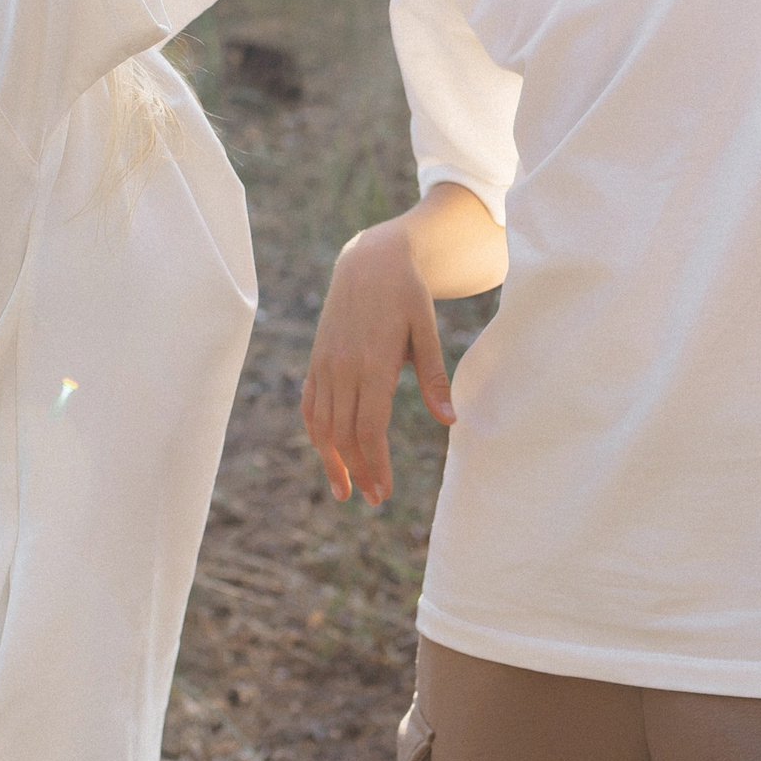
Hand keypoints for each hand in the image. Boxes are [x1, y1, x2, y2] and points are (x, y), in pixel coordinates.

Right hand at [301, 223, 455, 505]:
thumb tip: (451, 421)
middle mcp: (342, 367)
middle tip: (374, 499)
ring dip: (331, 461)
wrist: (368, 260)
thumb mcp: (427, 329)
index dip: (375, 465)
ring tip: (344, 489)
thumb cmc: (406, 295)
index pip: (369, 429)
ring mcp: (325, 364)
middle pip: (344, 435)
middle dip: (357, 471)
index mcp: (372, 363)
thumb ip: (436, 376)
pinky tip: (327, 452)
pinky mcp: (316, 360)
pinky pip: (310, 405)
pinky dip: (316, 432)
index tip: (384, 492)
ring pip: (321, 425)